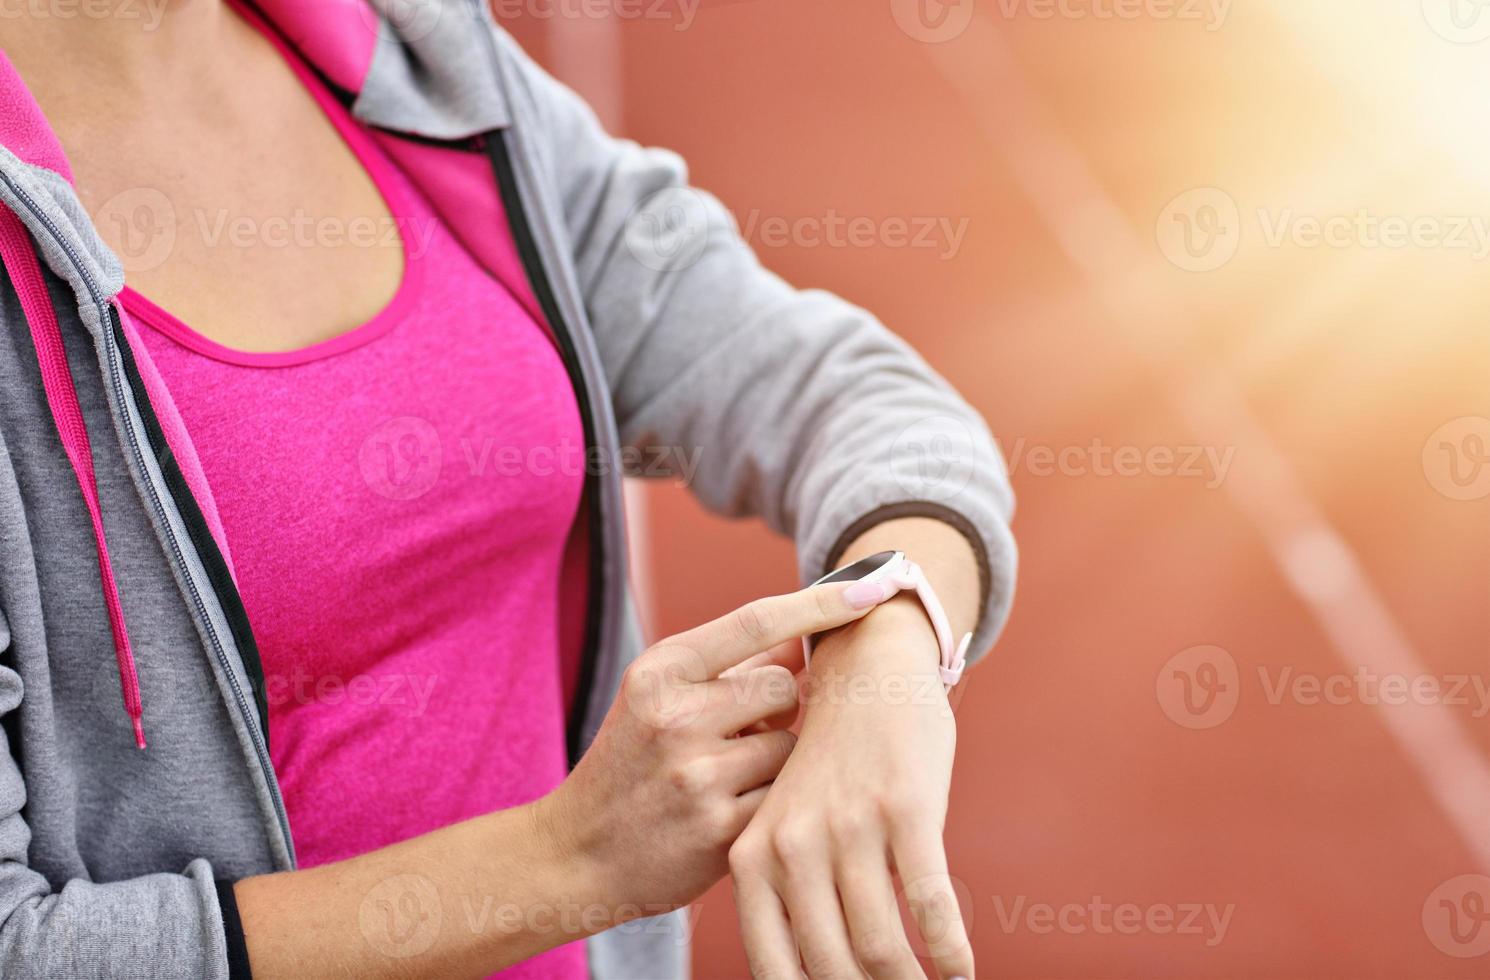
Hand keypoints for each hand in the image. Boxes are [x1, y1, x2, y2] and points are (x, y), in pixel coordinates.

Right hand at [534, 577, 897, 920]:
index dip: (822, 602)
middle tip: (738, 733)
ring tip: (725, 778)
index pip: (758, 620)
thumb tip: (806, 634)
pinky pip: (785, 799)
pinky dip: (771, 805)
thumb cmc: (632, 761)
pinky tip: (728, 812)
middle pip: (783, 688)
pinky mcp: (721, 831)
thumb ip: (729, 666)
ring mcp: (698, 775)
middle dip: (777, 708)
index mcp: (661, 670)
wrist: (578, 852)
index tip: (874, 584)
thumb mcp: (658, 696)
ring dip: (775, 761)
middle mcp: (676, 715)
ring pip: (790, 747)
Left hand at [728, 597, 972, 979]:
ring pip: (883, 949)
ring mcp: (848, 828)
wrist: (866, 676)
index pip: (776, 971)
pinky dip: (952, 954)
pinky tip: (963, 973)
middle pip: (835, 970)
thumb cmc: (828, 771)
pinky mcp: (904, 810)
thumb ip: (786, 900)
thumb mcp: (782, 830)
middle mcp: (792, 848)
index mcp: (751, 861)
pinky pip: (933, 906)